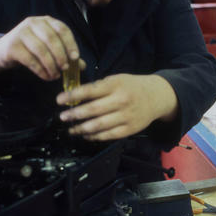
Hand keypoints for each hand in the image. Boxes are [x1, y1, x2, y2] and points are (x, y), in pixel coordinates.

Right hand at [0, 16, 84, 80]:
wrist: (4, 51)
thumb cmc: (31, 48)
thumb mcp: (48, 48)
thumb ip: (65, 55)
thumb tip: (82, 66)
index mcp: (46, 21)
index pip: (62, 29)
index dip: (71, 43)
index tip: (75, 58)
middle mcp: (33, 23)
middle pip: (51, 38)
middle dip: (61, 55)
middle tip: (65, 68)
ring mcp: (21, 32)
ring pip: (40, 50)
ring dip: (51, 65)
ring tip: (55, 75)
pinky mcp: (12, 45)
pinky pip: (30, 60)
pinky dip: (40, 70)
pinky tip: (46, 76)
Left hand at [57, 74, 177, 140]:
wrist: (157, 96)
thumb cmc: (132, 86)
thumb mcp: (117, 79)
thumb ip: (99, 87)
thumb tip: (76, 96)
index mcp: (116, 85)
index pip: (90, 90)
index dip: (73, 96)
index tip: (59, 100)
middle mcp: (121, 100)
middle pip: (93, 109)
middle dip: (75, 114)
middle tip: (63, 117)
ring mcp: (126, 116)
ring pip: (100, 125)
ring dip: (82, 128)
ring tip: (71, 129)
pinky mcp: (130, 129)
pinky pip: (109, 135)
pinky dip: (95, 136)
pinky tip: (86, 135)